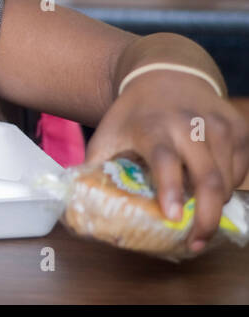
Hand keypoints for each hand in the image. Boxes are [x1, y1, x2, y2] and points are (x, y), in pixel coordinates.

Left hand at [86, 72, 248, 252]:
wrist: (167, 74)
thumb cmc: (134, 113)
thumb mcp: (109, 132)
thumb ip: (97, 164)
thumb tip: (82, 201)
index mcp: (152, 127)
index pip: (164, 160)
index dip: (170, 189)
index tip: (173, 217)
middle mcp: (189, 125)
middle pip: (207, 177)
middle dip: (206, 216)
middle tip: (196, 242)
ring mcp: (218, 125)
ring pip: (227, 179)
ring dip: (216, 205)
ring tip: (200, 219)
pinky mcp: (239, 129)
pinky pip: (240, 171)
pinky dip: (228, 188)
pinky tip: (210, 191)